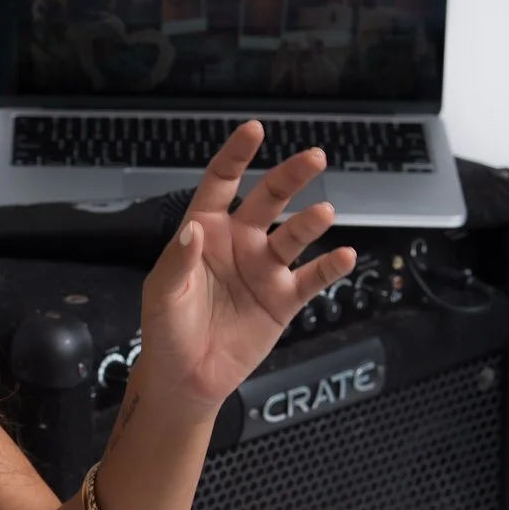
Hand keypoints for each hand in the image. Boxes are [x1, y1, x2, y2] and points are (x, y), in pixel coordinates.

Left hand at [139, 121, 357, 412]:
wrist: (185, 379)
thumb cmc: (166, 332)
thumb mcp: (164, 294)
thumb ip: (179, 261)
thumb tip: (194, 230)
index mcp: (205, 231)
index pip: (221, 184)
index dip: (236, 156)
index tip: (254, 130)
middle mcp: (239, 243)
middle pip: (269, 200)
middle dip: (290, 177)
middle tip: (314, 158)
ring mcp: (264, 269)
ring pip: (294, 236)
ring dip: (310, 222)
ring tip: (323, 213)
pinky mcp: (283, 300)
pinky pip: (312, 278)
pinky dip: (330, 267)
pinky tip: (345, 256)